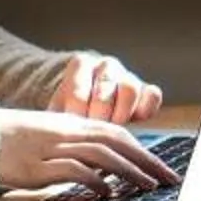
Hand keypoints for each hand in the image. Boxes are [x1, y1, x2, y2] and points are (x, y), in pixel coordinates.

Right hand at [0, 110, 181, 195]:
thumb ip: (76, 146)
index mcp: (70, 123)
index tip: (162, 167)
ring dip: (128, 170)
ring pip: (101, 154)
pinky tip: (107, 191)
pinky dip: (94, 180)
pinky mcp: (35, 167)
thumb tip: (106, 166)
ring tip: (147, 185)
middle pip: (115, 141)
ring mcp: (50, 149)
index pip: (116, 132)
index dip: (143, 150)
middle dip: (146, 160)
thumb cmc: (12, 140)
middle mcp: (65, 132)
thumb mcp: (49, 136)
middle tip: (167, 178)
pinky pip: (73, 170)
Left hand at [48, 52, 163, 123]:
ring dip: (121, 113)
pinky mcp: (146, 90)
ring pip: (130, 88)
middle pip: (105, 88)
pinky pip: (152, 94)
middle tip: (93, 132)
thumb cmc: (69, 110)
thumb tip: (48, 135)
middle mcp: (106, 66)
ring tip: (112, 129)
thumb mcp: (58, 109)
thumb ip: (56, 118)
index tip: (73, 128)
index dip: (76, 113)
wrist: (89, 105)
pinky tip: (136, 121)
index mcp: (80, 65)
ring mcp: (128, 76)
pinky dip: (147, 108)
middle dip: (98, 115)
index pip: (79, 88)